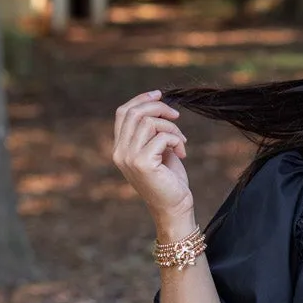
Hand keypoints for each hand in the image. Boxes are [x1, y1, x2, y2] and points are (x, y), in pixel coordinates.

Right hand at [112, 89, 193, 235]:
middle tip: (177, 116)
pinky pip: (161, 137)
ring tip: (181, 141)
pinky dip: (176, 139)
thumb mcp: (158, 150)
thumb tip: (158, 104)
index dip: (141, 99)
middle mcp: (119, 152)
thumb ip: (152, 131)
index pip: (123, 112)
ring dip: (171, 127)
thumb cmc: (169, 180)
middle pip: (134, 112)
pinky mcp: (142, 163)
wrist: (175, 208)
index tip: (160, 94)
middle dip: (159, 108)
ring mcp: (128, 158)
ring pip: (149, 122)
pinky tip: (182, 152)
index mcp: (120, 148)